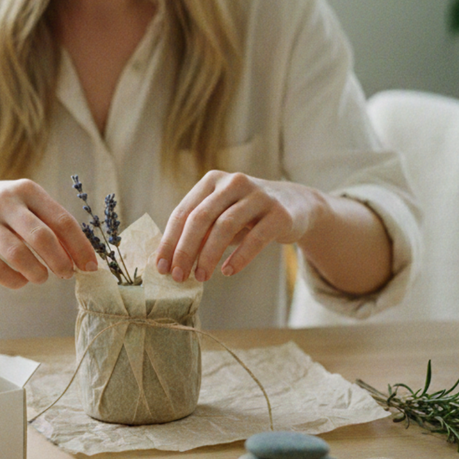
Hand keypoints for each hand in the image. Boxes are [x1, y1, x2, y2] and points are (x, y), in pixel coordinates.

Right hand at [0, 179, 97, 287]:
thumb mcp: (22, 203)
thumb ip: (49, 223)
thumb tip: (80, 255)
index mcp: (26, 190)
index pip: (63, 221)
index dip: (80, 247)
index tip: (90, 266)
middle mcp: (4, 201)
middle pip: (42, 238)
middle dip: (61, 262)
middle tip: (66, 274)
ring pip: (18, 254)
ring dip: (37, 272)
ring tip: (41, 277)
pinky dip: (13, 280)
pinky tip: (21, 281)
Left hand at [155, 171, 324, 282]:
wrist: (297, 206)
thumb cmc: (248, 216)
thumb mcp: (221, 219)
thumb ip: (199, 233)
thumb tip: (172, 261)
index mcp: (213, 181)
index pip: (183, 212)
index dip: (170, 241)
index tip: (161, 267)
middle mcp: (234, 182)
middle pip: (201, 217)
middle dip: (185, 249)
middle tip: (178, 276)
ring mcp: (258, 195)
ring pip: (225, 226)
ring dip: (209, 255)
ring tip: (201, 277)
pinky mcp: (279, 213)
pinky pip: (256, 237)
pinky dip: (239, 257)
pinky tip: (228, 271)